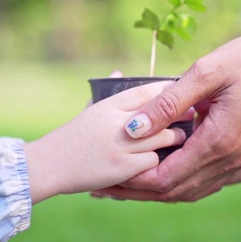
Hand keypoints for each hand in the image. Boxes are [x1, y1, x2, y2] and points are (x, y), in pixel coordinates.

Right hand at [23, 81, 186, 203]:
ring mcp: (121, 146)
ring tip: (179, 137)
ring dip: (174, 138)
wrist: (49, 165)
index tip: (183, 92)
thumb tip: (118, 73)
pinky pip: (154, 161)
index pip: (148, 91)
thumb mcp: (90, 109)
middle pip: (163, 114)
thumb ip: (109, 93)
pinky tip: (160, 159)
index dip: (169, 90)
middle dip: (180, 114)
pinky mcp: (123, 168)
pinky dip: (158, 161)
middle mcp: (117, 123)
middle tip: (190, 115)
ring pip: (164, 138)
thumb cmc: (72, 136)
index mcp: (110, 105)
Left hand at [100, 25, 240, 201]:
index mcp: (218, 142)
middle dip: (137, 192)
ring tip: (126, 183)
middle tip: (106, 188)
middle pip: (173, 192)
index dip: (131, 181)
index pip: (164, 178)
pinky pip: (205, 183)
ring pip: (189, 192)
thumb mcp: (207, 71)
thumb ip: (168, 102)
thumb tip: (132, 129)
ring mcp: (240, 166)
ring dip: (157, 190)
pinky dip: (179, 182)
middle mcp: (230, 162)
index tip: (104, 179)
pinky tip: (161, 171)